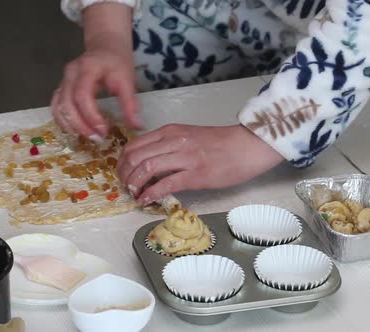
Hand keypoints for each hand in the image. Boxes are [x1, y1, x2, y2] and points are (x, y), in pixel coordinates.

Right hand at [51, 3, 139, 138]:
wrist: (105, 45)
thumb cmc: (117, 62)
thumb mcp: (128, 80)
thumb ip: (130, 104)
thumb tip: (137, 127)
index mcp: (87, 68)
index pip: (82, 95)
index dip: (91, 116)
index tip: (104, 130)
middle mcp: (70, 73)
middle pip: (66, 103)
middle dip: (80, 125)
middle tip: (97, 138)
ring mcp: (63, 80)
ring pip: (58, 107)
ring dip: (71, 125)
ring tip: (89, 136)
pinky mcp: (61, 88)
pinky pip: (56, 107)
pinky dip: (64, 121)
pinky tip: (78, 130)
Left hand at [117, 124, 284, 204]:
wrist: (247, 146)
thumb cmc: (222, 143)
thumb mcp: (189, 136)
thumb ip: (169, 145)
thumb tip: (150, 161)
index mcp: (171, 131)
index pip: (135, 144)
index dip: (122, 161)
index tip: (122, 173)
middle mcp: (174, 141)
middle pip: (135, 157)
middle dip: (124, 174)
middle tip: (124, 186)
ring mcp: (185, 158)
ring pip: (146, 169)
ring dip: (134, 184)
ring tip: (134, 193)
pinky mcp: (196, 175)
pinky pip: (165, 184)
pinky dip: (150, 194)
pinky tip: (145, 200)